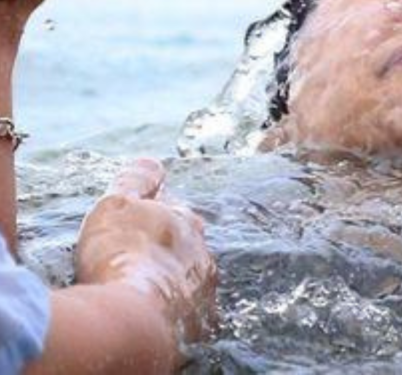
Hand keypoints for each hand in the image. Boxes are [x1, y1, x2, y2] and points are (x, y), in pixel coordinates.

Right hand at [76, 159, 216, 343]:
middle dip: (169, 242)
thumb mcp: (117, 205)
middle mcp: (201, 250)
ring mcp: (204, 286)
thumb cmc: (121, 256)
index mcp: (184, 220)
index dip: (153, 212)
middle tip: (142, 251)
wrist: (135, 317)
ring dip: (173, 276)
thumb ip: (136, 181)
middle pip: (187, 241)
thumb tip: (154, 162)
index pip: (172, 209)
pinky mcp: (201, 319)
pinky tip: (158, 311)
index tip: (139, 217)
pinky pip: (191, 310)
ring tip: (148, 284)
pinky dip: (176, 307)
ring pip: (191, 275)